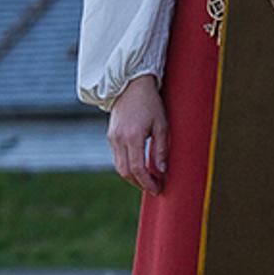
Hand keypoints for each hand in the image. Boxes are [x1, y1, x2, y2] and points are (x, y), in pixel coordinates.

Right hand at [107, 75, 167, 194]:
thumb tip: (162, 170)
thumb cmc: (150, 103)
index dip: (148, 182)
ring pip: (119, 167)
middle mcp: (119, 139)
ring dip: (133, 176)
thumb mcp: (162, 124)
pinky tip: (139, 166)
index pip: (137, 168)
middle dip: (140, 183)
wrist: (131, 85)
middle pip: (125, 172)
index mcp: (132, 136)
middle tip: (155, 186)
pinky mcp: (111, 136)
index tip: (158, 188)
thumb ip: (161, 148)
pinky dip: (127, 166)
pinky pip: (117, 157)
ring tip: (149, 178)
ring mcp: (112, 138)